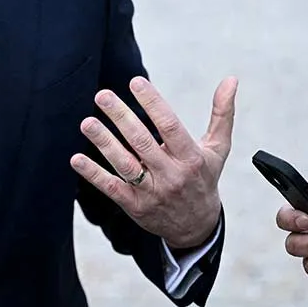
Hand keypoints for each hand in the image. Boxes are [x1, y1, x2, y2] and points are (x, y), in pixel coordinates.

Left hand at [70, 76, 237, 249]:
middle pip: (143, 142)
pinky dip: (93, 174)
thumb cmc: (204, 179)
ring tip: (87, 123)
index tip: (135, 82)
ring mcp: (151, 192)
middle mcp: (171, 175)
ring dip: (104, 143)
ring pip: (124, 165)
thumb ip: (222, 114)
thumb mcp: (218, 149)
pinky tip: (76, 159)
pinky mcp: (135, 206)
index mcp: (191, 158)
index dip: (153, 103)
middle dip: (121, 117)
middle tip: (102, 95)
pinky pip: (112, 188)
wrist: (197, 227)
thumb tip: (231, 80)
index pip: (170, 126)